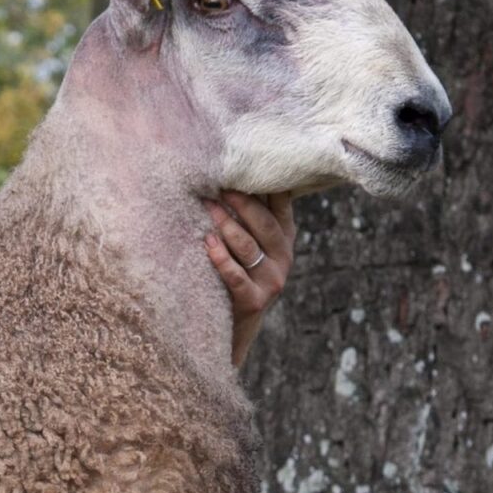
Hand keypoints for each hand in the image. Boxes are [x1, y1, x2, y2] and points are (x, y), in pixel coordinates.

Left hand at [202, 191, 295, 369]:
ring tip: (208, 208)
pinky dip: (220, 259)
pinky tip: (207, 243)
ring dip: (226, 225)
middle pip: (264, 224)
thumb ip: (250, 218)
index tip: (245, 165)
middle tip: (219, 186)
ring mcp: (271, 280)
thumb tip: (230, 177)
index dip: (265, 185)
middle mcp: (284, 258)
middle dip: (242, 203)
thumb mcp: (250, 246)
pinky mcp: (253, 300)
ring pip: (248, 247)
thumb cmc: (237, 276)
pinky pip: (235, 276)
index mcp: (285, 239)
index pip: (281, 205)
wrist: (237, 327)